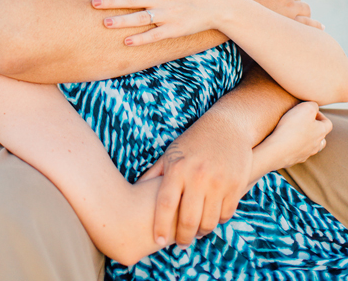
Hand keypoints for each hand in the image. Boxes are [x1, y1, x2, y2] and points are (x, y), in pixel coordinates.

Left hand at [91, 0, 227, 45]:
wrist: (220, 3)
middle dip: (110, 1)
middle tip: (92, 3)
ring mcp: (169, 13)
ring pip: (141, 17)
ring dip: (122, 20)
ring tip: (105, 23)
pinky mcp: (176, 28)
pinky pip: (155, 34)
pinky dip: (141, 39)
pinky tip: (127, 42)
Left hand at [137, 119, 251, 246]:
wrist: (227, 126)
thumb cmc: (193, 140)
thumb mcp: (171, 153)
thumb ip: (155, 173)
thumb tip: (135, 190)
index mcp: (177, 168)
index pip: (166, 204)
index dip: (161, 226)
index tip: (158, 241)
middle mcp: (197, 177)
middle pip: (188, 219)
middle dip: (183, 237)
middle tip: (180, 244)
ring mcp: (219, 182)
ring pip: (209, 220)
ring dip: (201, 232)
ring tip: (195, 234)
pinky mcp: (236, 185)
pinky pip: (226, 214)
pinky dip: (218, 221)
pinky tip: (210, 221)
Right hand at [219, 0, 318, 26]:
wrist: (223, 5)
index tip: (273, 2)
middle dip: (289, 4)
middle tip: (280, 13)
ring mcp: (287, 4)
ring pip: (303, 9)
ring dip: (299, 14)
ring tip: (290, 23)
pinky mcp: (288, 19)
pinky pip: (305, 22)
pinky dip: (307, 25)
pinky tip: (300, 29)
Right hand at [256, 101, 330, 169]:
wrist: (278, 149)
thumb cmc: (292, 128)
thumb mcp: (305, 108)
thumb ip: (313, 105)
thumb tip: (314, 106)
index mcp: (321, 131)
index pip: (327, 123)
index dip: (320, 115)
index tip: (308, 111)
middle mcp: (316, 144)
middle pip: (321, 137)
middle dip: (314, 130)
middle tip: (302, 123)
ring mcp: (306, 153)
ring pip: (311, 147)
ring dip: (306, 140)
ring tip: (295, 134)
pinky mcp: (295, 159)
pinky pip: (298, 153)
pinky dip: (295, 148)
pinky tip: (286, 143)